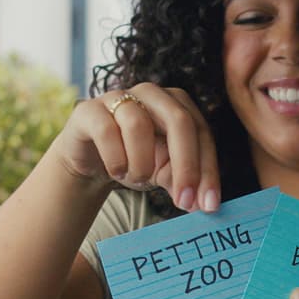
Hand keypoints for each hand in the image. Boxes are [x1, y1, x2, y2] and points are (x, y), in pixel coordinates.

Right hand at [51, 83, 221, 212]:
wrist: (91, 158)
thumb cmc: (134, 160)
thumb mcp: (164, 171)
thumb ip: (182, 181)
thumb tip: (202, 204)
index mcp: (178, 104)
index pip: (202, 133)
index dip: (208, 170)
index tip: (209, 205)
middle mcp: (152, 94)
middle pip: (179, 121)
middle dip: (186, 165)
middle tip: (184, 201)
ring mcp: (119, 97)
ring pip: (138, 125)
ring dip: (142, 163)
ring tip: (138, 178)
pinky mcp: (89, 110)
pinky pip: (106, 131)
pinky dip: (115, 159)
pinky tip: (117, 171)